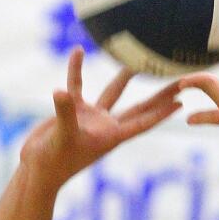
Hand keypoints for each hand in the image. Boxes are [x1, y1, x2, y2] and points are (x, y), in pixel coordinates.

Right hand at [20, 47, 181, 188]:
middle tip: (178, 81)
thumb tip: (61, 91)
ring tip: (137, 62)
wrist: (38, 168)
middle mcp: (106, 125)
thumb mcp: (61, 136)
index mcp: (112, 136)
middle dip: (158, 95)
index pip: (142, 122)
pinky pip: (77, 86)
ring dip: (124, 77)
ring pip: (113, 92)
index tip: (180, 102)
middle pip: (139, 107)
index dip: (161, 113)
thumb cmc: (53, 161)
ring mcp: (91, 117)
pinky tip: (78, 51)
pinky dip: (76, 70)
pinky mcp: (74, 111)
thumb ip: (65, 112)